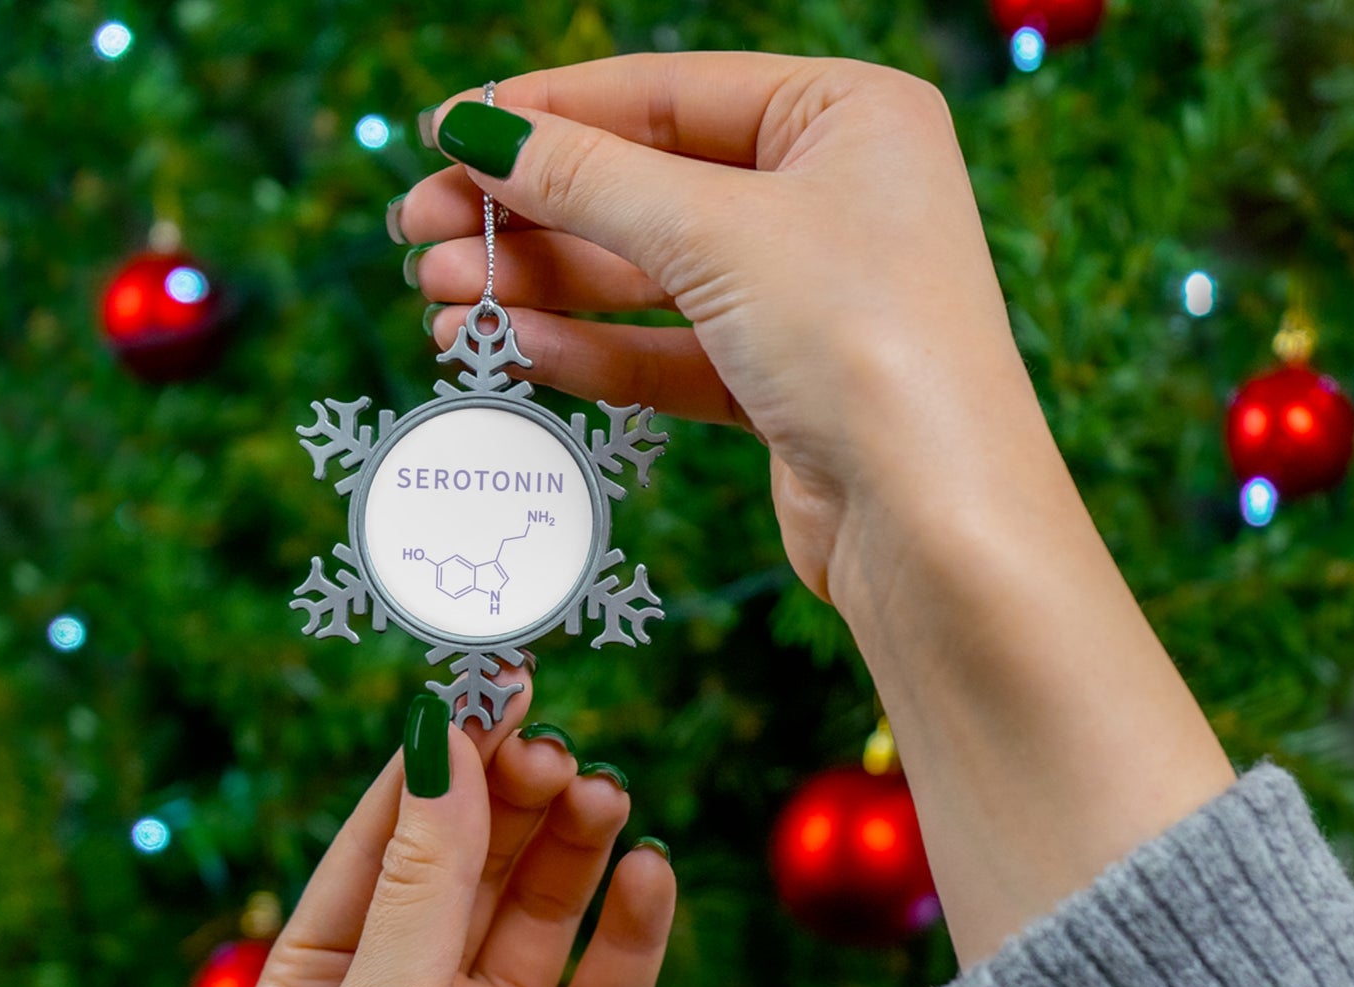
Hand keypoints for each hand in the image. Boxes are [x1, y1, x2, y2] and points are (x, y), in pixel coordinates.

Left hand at [246, 679, 674, 986]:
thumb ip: (424, 878)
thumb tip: (442, 737)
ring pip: (544, 910)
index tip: (492, 683)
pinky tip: (651, 877)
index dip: (440, 757)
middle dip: (514, 799)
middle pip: (474, 861)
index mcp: (327, 978)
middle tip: (559, 749)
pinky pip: (609, 983)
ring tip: (606, 797)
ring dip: (575, 849)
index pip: (387, 836)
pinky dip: (633, 928)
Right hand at [398, 53, 1044, 603]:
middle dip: (530, 214)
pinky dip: (594, 351)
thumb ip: (589, 180)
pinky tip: (513, 350)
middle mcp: (833, 198)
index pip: (667, 94)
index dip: (547, 113)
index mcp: (847, 116)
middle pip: (648, 188)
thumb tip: (478, 131)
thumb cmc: (863, 343)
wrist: (934, 526)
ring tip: (441, 301)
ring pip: (650, 279)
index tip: (444, 133)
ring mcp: (809, 297)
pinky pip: (671, 353)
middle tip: (419, 234)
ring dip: (544, 288)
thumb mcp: (716, 233)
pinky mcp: (785, 387)